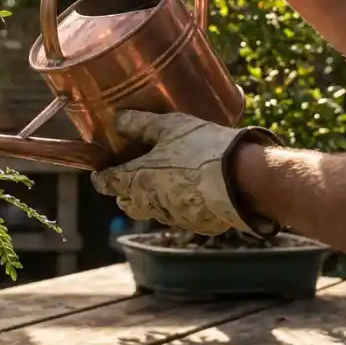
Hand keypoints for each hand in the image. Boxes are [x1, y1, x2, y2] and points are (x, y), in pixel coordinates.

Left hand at [90, 111, 281, 236]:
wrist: (245, 180)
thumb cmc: (202, 148)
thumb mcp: (169, 126)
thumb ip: (139, 124)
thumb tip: (117, 120)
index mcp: (136, 180)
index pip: (107, 183)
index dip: (101, 176)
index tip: (100, 171)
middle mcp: (149, 203)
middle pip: (126, 202)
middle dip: (124, 192)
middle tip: (131, 176)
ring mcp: (172, 217)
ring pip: (152, 210)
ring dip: (152, 198)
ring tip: (163, 181)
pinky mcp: (195, 225)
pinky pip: (179, 215)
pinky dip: (178, 204)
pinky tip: (190, 190)